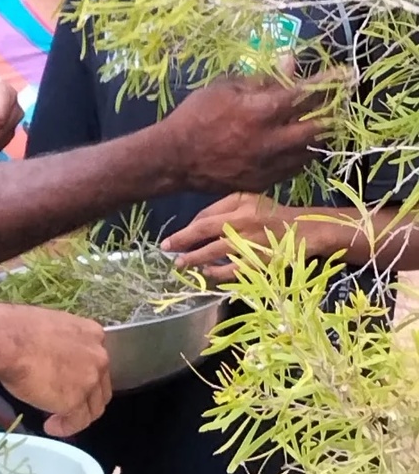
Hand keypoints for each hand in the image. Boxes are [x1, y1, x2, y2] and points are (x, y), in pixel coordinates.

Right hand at [0, 302, 111, 437]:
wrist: (7, 342)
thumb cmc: (18, 329)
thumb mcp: (51, 327)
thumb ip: (63, 343)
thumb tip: (53, 356)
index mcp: (92, 334)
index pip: (97, 361)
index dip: (84, 375)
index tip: (69, 382)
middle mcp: (98, 356)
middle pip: (100, 386)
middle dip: (86, 398)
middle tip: (66, 404)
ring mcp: (89, 380)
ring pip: (93, 407)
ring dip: (76, 416)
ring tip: (56, 420)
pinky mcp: (76, 400)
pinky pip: (77, 422)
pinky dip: (65, 428)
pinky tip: (51, 427)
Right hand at [157, 68, 341, 194]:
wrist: (175, 159)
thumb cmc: (196, 116)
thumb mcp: (225, 88)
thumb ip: (262, 79)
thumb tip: (290, 63)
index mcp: (261, 112)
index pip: (306, 93)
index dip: (330, 82)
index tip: (346, 74)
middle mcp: (272, 141)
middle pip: (320, 127)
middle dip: (333, 112)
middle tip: (338, 102)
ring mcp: (271, 165)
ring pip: (311, 150)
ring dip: (321, 135)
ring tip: (325, 122)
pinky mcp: (266, 181)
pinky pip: (296, 166)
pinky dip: (303, 153)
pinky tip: (300, 143)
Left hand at [162, 192, 313, 278]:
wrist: (305, 230)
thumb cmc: (270, 214)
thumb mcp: (248, 200)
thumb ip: (221, 208)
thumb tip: (194, 225)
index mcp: (240, 204)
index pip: (205, 217)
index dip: (186, 230)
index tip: (171, 240)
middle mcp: (244, 221)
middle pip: (206, 231)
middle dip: (183, 242)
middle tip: (167, 251)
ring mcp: (251, 242)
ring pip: (215, 252)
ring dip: (195, 259)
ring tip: (181, 265)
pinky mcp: (259, 261)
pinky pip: (232, 269)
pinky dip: (216, 272)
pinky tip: (206, 273)